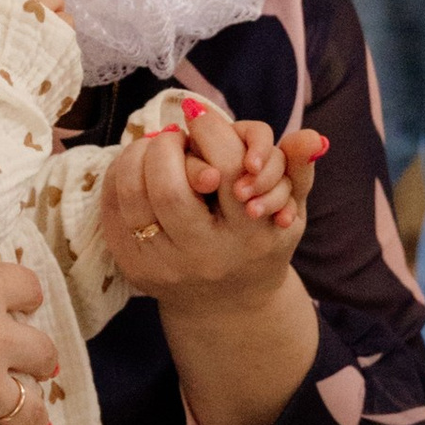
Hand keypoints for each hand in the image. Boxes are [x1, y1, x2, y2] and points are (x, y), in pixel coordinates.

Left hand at [105, 103, 326, 295]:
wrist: (228, 307)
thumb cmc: (261, 245)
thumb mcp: (290, 211)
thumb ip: (298, 170)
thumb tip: (312, 136)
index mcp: (248, 237)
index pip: (224, 169)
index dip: (209, 131)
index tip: (200, 117)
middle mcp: (204, 255)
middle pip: (169, 187)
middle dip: (167, 146)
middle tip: (173, 134)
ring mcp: (164, 265)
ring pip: (132, 195)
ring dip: (138, 156)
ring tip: (154, 148)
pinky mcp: (133, 267)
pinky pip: (112, 209)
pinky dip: (120, 176)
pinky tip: (137, 168)